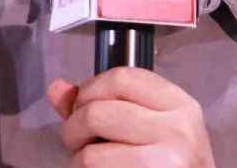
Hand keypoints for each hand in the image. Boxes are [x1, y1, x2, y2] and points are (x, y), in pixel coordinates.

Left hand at [47, 69, 216, 167]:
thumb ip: (105, 104)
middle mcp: (177, 128)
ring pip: (90, 151)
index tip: (84, 105)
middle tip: (78, 142)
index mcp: (179, 104)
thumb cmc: (169, 164)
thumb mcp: (149, 128)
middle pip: (98, 111)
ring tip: (90, 162)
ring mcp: (166, 159)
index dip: (90, 89)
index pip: (121, 77)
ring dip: (79, 158)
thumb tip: (57, 89)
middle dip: (74, 127)